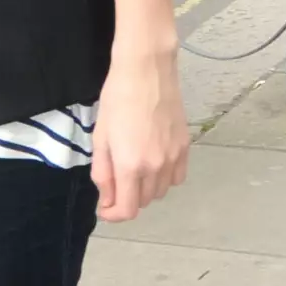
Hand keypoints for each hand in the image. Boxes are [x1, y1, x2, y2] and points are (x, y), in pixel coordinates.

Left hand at [91, 48, 188, 223]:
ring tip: (133, 169)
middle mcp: (156, 167)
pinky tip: (154, 163)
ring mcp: (174, 157)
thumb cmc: (117, 99)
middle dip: (127, 199)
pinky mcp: (186, 147)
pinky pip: (177, 178)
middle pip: (143, 202)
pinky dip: (165, 179)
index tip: (104, 207)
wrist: (147, 71)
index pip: (127, 210)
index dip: (113, 214)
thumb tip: (107, 200)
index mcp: (130, 165)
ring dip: (145, 190)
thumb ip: (103, 174)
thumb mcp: (100, 138)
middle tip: (115, 181)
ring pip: (161, 192)